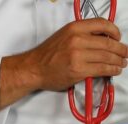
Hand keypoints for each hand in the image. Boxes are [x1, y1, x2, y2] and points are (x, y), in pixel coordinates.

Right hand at [0, 18, 127, 109]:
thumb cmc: (47, 54)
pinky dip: (113, 70)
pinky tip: (115, 70)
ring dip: (119, 61)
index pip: (103, 24)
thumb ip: (81, 34)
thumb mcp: (63, 36)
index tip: (118, 37)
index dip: (115, 31)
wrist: (34, 68)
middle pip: (109, 43)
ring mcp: (78, 55)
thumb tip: (102, 39)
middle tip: (125, 54)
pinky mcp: (79, 70)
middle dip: (122, 50)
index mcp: (73, 28)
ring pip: (108, 57)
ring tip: (122, 63)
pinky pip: (103, 69)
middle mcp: (77, 39)